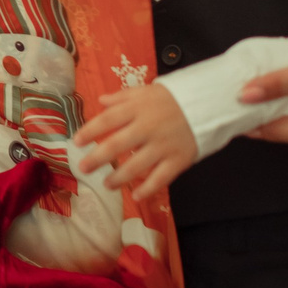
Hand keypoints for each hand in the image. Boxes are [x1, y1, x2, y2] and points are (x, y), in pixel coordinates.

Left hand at [72, 83, 197, 207]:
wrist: (211, 104)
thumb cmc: (174, 99)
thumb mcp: (148, 91)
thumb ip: (123, 97)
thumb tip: (100, 100)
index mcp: (138, 108)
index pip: (109, 119)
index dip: (90, 131)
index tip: (76, 141)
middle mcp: (149, 127)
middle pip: (118, 144)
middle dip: (97, 158)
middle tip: (83, 168)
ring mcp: (164, 145)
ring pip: (137, 165)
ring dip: (119, 177)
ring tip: (106, 184)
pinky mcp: (179, 159)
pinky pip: (161, 178)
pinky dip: (148, 189)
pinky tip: (136, 197)